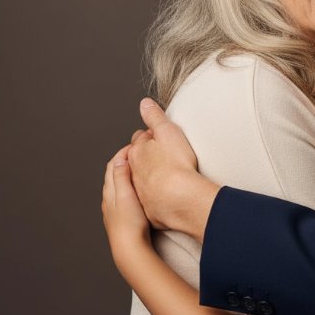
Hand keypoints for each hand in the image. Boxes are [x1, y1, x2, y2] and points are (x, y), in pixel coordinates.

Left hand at [101, 144, 150, 265]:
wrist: (129, 249)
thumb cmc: (130, 224)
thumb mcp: (127, 195)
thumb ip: (123, 176)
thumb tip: (121, 158)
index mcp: (110, 190)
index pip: (114, 164)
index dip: (124, 152)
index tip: (136, 145)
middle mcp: (109, 198)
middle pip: (114, 173)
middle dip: (125, 160)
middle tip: (138, 153)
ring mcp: (114, 209)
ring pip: (118, 185)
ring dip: (126, 173)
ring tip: (139, 168)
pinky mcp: (121, 217)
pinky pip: (122, 195)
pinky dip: (129, 186)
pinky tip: (139, 191)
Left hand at [127, 98, 219, 240]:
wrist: (181, 199)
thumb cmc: (176, 166)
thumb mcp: (166, 133)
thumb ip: (154, 117)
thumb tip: (144, 104)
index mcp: (134, 155)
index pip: (138, 142)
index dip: (148, 138)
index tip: (157, 138)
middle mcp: (133, 175)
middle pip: (137, 162)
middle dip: (145, 158)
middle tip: (159, 155)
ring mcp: (140, 194)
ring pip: (142, 182)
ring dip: (150, 177)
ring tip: (162, 175)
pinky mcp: (150, 210)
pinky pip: (151, 201)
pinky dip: (156, 196)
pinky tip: (166, 196)